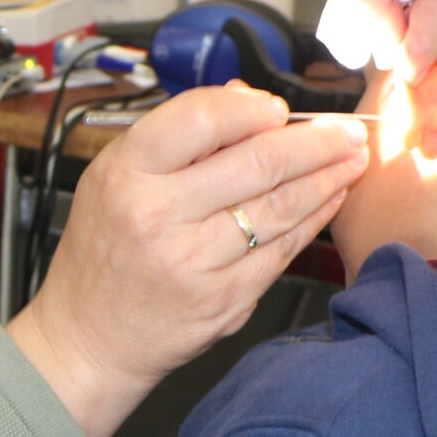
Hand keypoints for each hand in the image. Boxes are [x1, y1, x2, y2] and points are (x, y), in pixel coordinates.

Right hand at [9, 87, 369, 436]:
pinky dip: (313, 221)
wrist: (87, 338)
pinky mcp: (221, 301)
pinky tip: (328, 201)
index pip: (201, 119)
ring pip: (278, 207)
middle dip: (314, 142)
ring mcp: (191, 262)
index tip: (279, 109)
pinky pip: (281, 251)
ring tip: (350, 159)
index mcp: (125, 173)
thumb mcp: (115, 179)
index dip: (252, 108)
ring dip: (325, 178)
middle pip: (256, 162)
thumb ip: (177, 137)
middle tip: (345, 130)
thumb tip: (242, 98)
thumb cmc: (102, 254)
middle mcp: (156, 215)